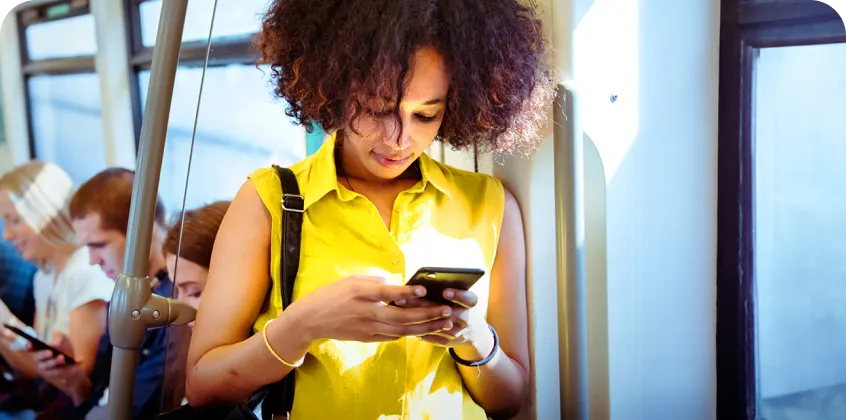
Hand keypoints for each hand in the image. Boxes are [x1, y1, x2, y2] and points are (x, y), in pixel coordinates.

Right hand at [29, 333, 87, 399]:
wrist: (72, 361)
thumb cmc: (64, 347)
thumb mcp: (63, 339)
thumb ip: (59, 337)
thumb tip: (56, 343)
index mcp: (39, 351)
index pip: (30, 349)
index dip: (28, 346)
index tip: (30, 343)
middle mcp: (40, 361)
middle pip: (38, 359)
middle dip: (43, 355)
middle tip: (50, 352)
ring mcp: (47, 370)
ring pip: (48, 368)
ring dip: (55, 363)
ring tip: (62, 358)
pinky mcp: (57, 376)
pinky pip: (62, 373)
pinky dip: (72, 366)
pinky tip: (80, 360)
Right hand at [293, 275, 454, 342]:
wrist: (311, 319)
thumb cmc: (332, 295)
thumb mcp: (351, 280)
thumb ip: (375, 281)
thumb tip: (396, 285)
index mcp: (362, 294)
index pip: (388, 293)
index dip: (407, 291)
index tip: (424, 288)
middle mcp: (367, 313)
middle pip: (402, 316)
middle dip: (427, 314)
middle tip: (447, 310)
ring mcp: (368, 328)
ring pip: (402, 330)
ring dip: (425, 327)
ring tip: (444, 323)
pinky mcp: (368, 338)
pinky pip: (393, 336)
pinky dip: (410, 333)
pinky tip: (424, 329)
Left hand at [395, 288, 492, 355]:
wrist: (473, 333)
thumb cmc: (462, 307)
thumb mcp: (462, 299)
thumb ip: (448, 291)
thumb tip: (424, 279)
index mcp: (470, 306)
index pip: (468, 299)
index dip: (458, 295)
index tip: (445, 291)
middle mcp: (465, 320)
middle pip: (445, 312)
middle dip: (424, 304)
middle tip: (405, 297)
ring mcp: (456, 333)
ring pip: (434, 325)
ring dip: (416, 317)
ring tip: (399, 306)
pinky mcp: (446, 342)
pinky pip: (429, 336)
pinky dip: (416, 328)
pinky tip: (401, 320)